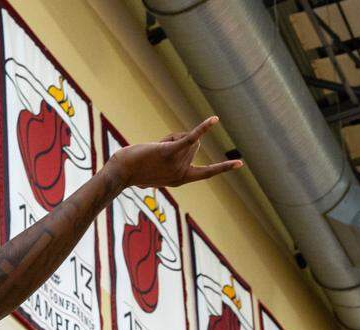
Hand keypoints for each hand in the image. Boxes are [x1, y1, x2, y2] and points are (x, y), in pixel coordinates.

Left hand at [109, 116, 242, 188]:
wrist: (120, 173)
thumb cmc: (133, 171)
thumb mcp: (154, 171)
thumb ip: (170, 163)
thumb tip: (182, 148)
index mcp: (181, 179)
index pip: (206, 173)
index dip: (222, 168)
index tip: (240, 163)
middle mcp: (182, 172)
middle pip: (191, 145)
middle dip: (175, 143)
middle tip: (154, 154)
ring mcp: (177, 162)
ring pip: (185, 138)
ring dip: (170, 138)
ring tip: (152, 150)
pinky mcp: (170, 151)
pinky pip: (191, 137)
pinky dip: (203, 128)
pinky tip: (214, 120)